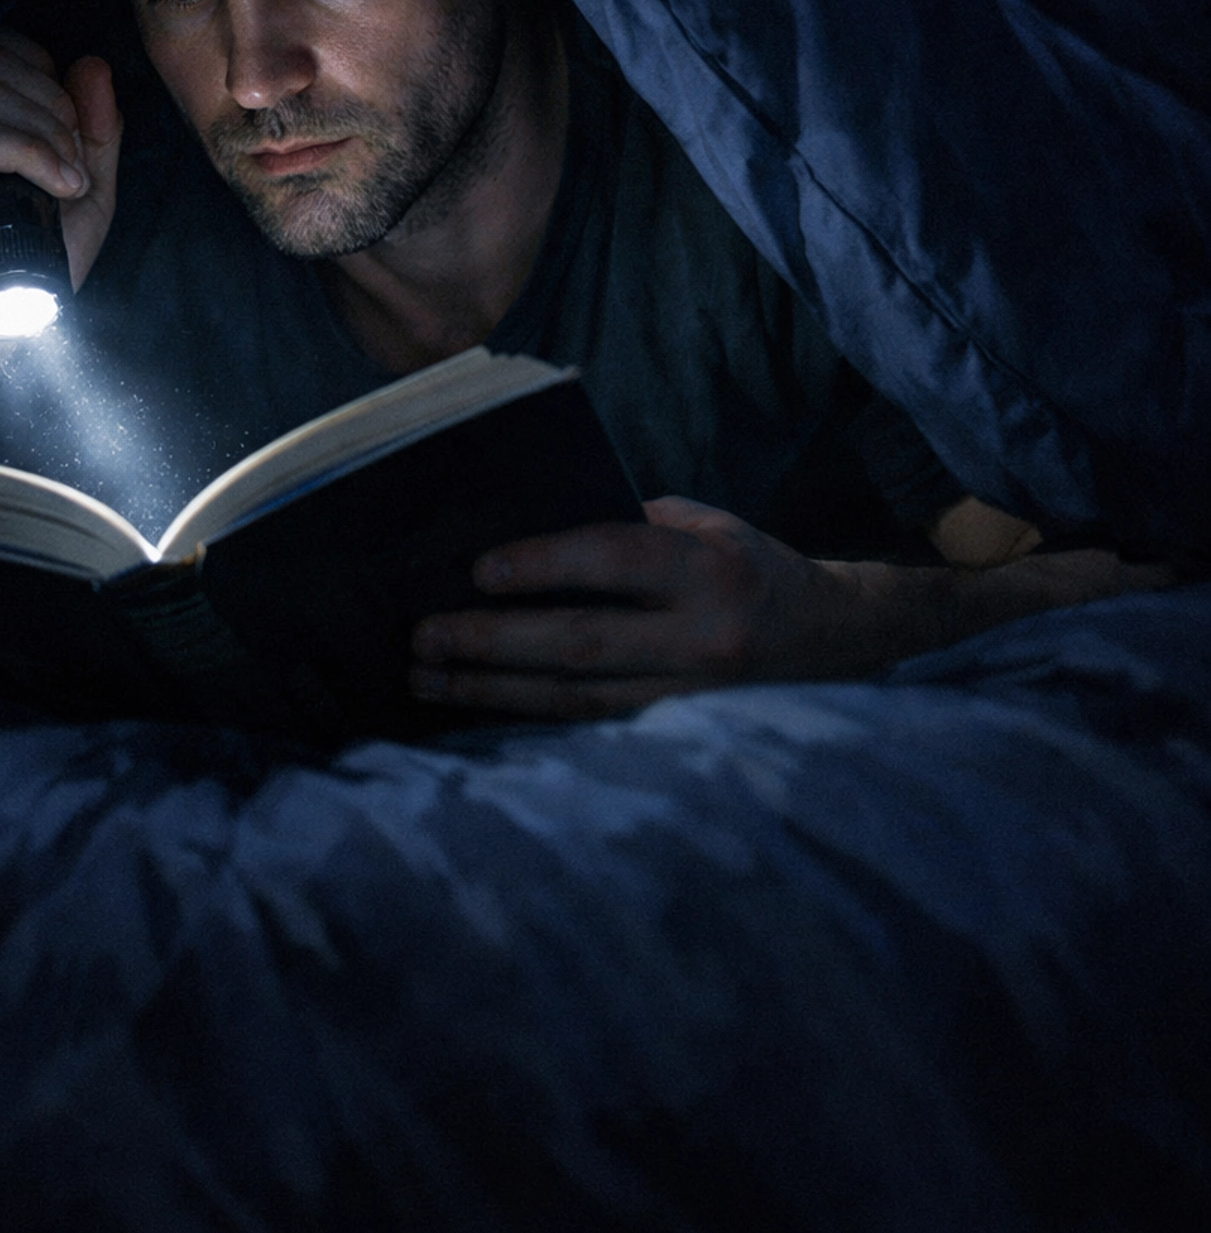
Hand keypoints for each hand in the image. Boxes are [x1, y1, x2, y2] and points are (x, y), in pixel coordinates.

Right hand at [0, 25, 121, 345]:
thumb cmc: (22, 262)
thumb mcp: (82, 191)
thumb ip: (96, 130)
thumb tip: (93, 62)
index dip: (49, 80)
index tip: (77, 143)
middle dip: (55, 109)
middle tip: (77, 170)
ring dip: (46, 134)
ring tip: (69, 183)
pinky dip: (26, 152)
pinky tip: (58, 185)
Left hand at [409, 496, 860, 718]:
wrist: (828, 639)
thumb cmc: (747, 562)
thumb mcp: (702, 522)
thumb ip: (627, 525)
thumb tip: (528, 530)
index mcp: (710, 568)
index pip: (616, 560)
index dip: (545, 566)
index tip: (478, 571)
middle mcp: (703, 638)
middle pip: (583, 646)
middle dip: (495, 644)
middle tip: (426, 636)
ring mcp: (692, 697)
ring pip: (578, 700)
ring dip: (494, 691)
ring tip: (429, 677)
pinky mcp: (679, 732)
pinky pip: (592, 725)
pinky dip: (529, 713)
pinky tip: (478, 703)